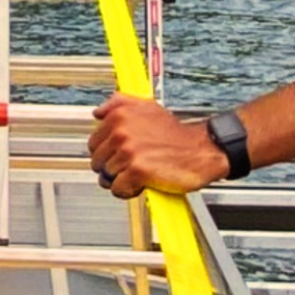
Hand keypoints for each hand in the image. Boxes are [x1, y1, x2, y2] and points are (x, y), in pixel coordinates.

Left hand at [88, 93, 227, 197]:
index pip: (93, 143)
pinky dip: (129, 191)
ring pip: (106, 177)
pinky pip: (118, 189)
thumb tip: (98, 111)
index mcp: (120, 116)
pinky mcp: (137, 171)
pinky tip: (142, 182)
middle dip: (112, 168)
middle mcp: (121, 132)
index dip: (108, 153)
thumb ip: (120, 104)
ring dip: (121, 180)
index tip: (121, 153)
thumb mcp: (148, 107)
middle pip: (97, 162)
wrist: (201, 149)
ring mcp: (128, 151)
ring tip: (139, 172)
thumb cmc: (176, 134)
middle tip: (132, 164)